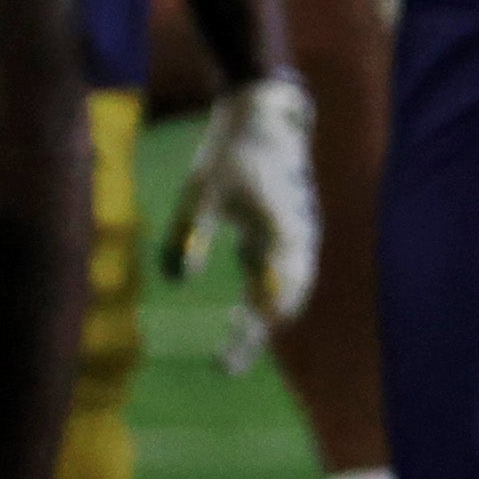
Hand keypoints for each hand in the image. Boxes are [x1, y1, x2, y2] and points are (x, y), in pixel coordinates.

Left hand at [158, 73, 320, 370]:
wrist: (264, 113)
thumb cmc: (230, 150)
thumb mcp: (200, 192)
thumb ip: (188, 235)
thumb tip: (177, 279)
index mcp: (279, 236)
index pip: (269, 303)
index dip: (249, 339)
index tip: (224, 365)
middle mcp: (298, 239)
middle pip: (286, 303)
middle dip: (260, 333)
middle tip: (228, 360)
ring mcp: (300, 232)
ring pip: (291, 288)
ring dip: (267, 312)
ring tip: (236, 333)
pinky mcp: (293, 225)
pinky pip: (287, 271)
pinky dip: (269, 291)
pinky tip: (243, 298)